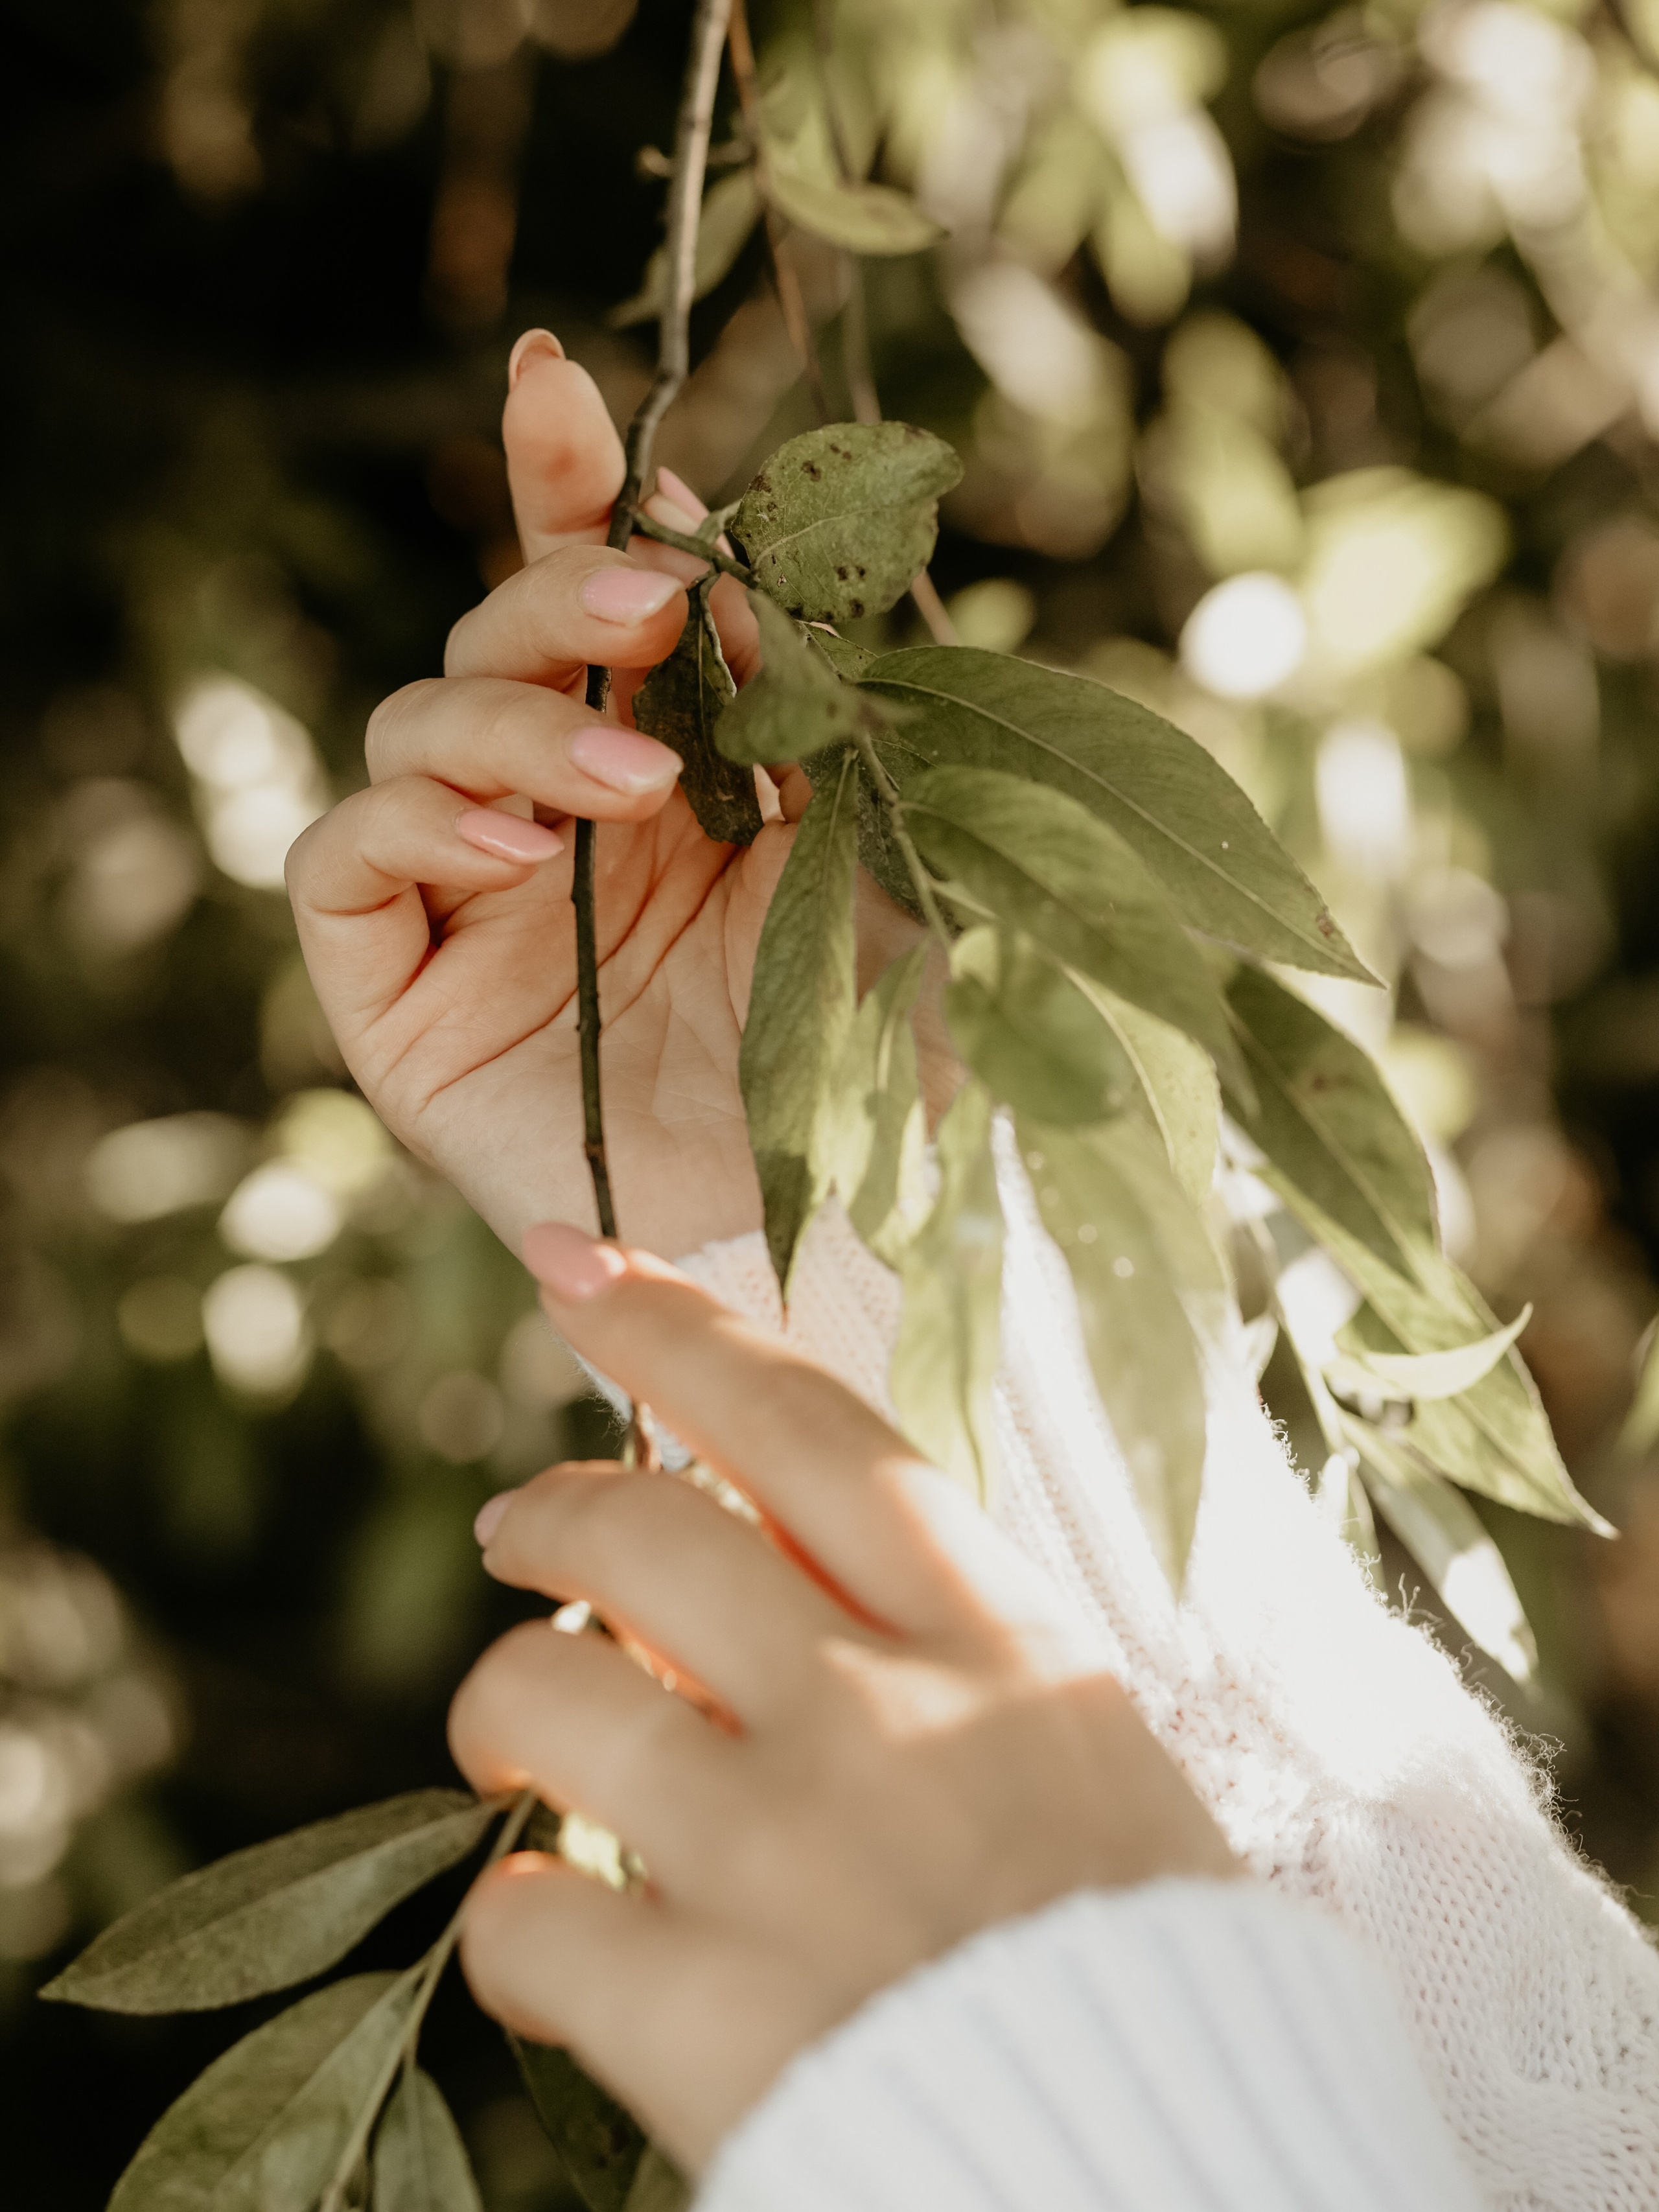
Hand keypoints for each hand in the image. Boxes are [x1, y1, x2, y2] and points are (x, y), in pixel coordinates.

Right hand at [287, 331, 819, 1256]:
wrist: (832, 1240)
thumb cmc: (874, 1061)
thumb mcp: (884, 866)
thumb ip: (822, 725)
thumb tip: (747, 577)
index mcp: (671, 772)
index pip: (592, 603)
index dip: (565, 486)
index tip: (563, 381)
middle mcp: (558, 819)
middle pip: (489, 638)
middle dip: (552, 592)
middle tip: (641, 606)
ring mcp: (469, 903)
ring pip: (411, 725)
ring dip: (507, 722)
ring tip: (627, 792)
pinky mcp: (397, 995)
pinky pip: (343, 862)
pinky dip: (408, 823)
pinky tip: (510, 853)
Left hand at [450, 1224, 1236, 2173]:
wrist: (1175, 2189)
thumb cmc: (1151, 1976)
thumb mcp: (1083, 1764)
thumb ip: (944, 1658)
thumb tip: (767, 1594)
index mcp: (1002, 1645)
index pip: (812, 1431)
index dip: (680, 1328)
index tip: (583, 1263)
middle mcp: (884, 1718)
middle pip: (644, 1534)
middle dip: (550, 1506)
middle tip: (514, 1523)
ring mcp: (783, 1857)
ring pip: (544, 1696)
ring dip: (499, 1710)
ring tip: (508, 1748)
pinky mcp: (705, 2012)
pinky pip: (524, 1916)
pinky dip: (515, 1922)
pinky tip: (555, 1943)